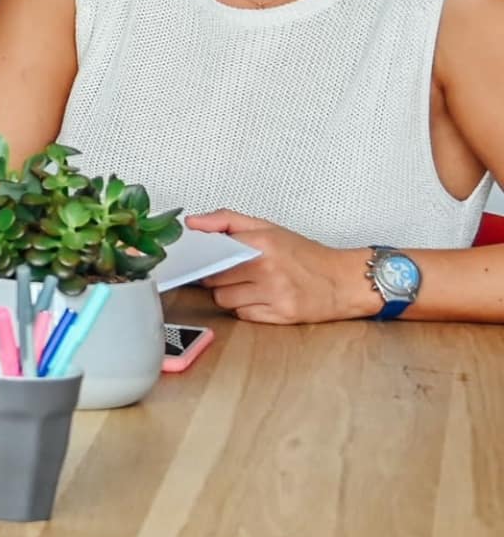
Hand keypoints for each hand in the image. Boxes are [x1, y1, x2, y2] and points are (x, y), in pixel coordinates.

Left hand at [185, 211, 376, 323]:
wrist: (345, 281)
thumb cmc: (306, 255)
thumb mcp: (268, 228)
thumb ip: (226, 221)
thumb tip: (192, 224)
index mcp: (262, 243)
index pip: (210, 253)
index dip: (202, 257)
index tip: (200, 258)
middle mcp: (267, 268)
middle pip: (213, 279)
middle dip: (217, 277)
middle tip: (234, 272)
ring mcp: (274, 293)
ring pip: (223, 300)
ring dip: (230, 295)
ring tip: (249, 286)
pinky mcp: (280, 315)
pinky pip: (242, 315)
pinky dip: (246, 308)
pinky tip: (261, 298)